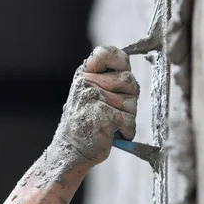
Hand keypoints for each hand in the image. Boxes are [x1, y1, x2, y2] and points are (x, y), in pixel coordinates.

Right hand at [53, 46, 138, 166]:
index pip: (106, 53)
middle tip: (115, 110)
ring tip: (111, 124)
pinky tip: (114, 134)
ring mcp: (94, 98)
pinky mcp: (104, 115)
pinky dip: (127, 131)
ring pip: (132, 103)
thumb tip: (131, 77)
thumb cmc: (85, 123)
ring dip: (128, 117)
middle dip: (130, 98)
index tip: (122, 70)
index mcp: (85, 74)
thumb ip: (108, 81)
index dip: (120, 60)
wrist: (71, 150)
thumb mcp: (91, 95)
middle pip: (129, 80)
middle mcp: (87, 82)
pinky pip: (130, 120)